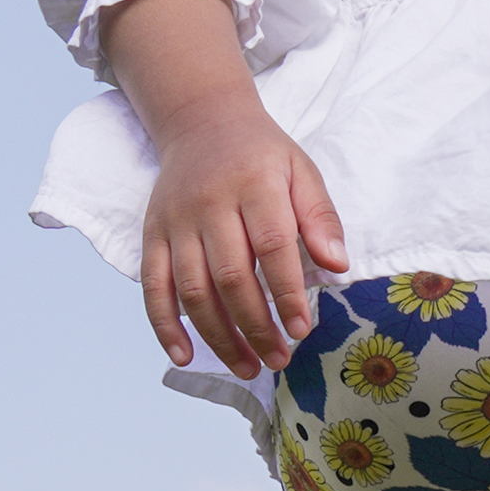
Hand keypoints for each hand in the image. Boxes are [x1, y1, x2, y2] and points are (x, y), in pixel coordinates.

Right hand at [106, 0, 348, 372]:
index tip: (302, 330)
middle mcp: (209, 205)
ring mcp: (175, 222)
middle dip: (256, 326)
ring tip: (248, 367)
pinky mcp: (152, 234)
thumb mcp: (302, 171)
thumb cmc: (262, 156)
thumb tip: (337, 265)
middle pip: (229, 276)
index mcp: (254, 185)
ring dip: (218, 336)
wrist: (202, 122)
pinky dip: (164, 325)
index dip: (286, 293)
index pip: (272, 247)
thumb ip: (320, 217)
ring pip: (191, 289)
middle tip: (279, 360)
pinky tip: (185, 356)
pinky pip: (153, 286)